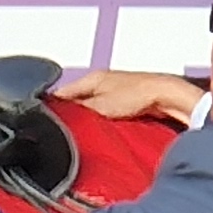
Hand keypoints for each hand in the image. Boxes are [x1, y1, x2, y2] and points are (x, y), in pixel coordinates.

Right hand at [60, 69, 203, 123]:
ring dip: (88, 120)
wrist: (166, 97)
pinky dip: (102, 122)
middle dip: (71, 115)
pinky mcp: (125, 102)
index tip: (45, 120)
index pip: (63, 92)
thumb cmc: (139, 94)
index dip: (53, 106)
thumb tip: (63, 116)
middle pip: (77, 101)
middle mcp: (101, 82)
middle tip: (64, 132)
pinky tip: (101, 132)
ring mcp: (113, 92)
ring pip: (92, 108)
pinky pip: (105, 113)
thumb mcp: (101, 106)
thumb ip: (80, 110)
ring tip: (83, 134)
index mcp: (92, 78)